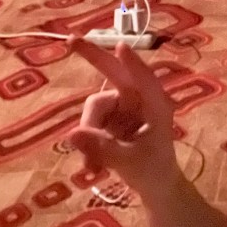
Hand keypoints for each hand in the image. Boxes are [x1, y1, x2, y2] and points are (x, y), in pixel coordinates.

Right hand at [68, 38, 179, 197]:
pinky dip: (88, 143)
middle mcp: (138, 99)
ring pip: (95, 108)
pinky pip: (90, 124)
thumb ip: (102, 148)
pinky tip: (93, 168)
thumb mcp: (130, 162)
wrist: (155, 186)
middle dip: (93, 56)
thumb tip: (70, 134)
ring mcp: (122, 107)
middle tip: (72, 39)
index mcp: (156, 104)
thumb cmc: (154, 170)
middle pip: (114, 72)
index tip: (120, 46)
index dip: (132, 63)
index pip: (144, 79)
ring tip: (92, 168)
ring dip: (89, 134)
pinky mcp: (110, 119)